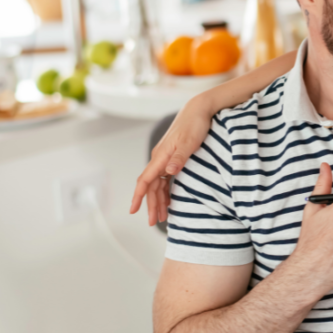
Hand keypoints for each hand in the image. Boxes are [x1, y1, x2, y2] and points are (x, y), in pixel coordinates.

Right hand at [130, 97, 213, 225]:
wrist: (199, 110)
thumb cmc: (195, 124)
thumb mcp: (189, 142)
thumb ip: (179, 157)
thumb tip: (168, 172)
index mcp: (161, 156)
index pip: (145, 180)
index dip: (138, 196)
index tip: (133, 211)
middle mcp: (160, 158)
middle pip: (151, 186)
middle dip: (150, 205)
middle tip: (154, 223)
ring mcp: (165, 158)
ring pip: (158, 184)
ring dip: (158, 200)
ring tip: (162, 217)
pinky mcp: (173, 157)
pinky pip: (165, 179)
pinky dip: (165, 192)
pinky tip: (170, 201)